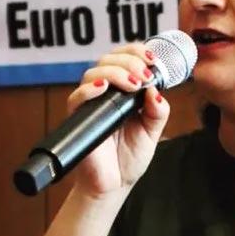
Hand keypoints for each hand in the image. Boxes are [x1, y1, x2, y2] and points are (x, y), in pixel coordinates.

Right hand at [67, 43, 169, 198]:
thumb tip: (155, 91)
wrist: (114, 184)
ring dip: (115, 72)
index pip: (124, 57)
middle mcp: (105, 92)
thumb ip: (157, 111)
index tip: (152, 59)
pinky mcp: (78, 119)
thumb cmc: (130, 156)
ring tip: (133, 85)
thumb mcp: (153, 131)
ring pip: (93, 73)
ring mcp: (91, 104)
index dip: (136, 51)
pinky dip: (89, 89)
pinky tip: (103, 88)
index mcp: (123, 90)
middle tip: (144, 75)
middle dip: (129, 61)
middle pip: (108, 59)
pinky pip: (77, 97)